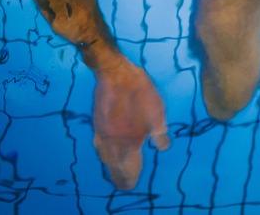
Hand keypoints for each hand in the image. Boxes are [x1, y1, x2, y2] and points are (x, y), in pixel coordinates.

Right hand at [92, 58, 168, 188]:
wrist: (116, 74)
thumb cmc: (140, 93)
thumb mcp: (157, 114)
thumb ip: (159, 134)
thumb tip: (162, 148)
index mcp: (128, 143)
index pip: (128, 168)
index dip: (131, 178)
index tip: (131, 186)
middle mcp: (112, 143)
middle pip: (113, 166)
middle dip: (119, 177)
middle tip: (123, 185)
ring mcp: (101, 133)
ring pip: (104, 157)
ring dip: (110, 167)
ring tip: (115, 172)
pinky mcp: (97, 123)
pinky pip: (99, 146)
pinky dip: (104, 154)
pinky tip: (106, 151)